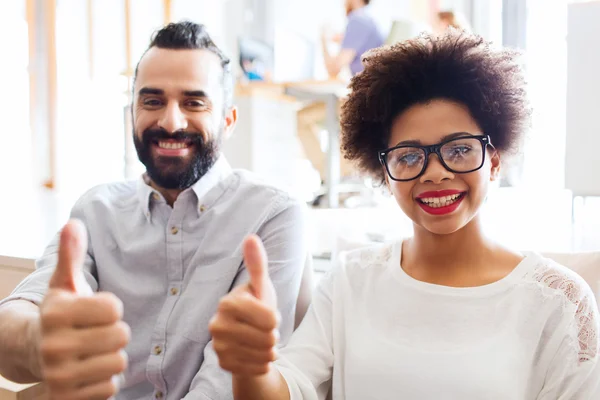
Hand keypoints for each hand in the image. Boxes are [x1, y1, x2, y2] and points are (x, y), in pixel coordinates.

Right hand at [39, 219, 129, 399]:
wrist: (33, 352)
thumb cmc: (59, 314)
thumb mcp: (63, 283)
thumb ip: (71, 254)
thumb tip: (73, 223)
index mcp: (55, 313)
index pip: (114, 308)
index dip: (110, 308)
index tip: (95, 311)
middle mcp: (53, 346)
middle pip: (120, 336)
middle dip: (114, 333)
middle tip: (96, 333)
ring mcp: (58, 376)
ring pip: (118, 363)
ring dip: (111, 357)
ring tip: (92, 352)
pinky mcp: (66, 399)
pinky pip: (109, 389)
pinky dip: (104, 381)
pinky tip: (88, 372)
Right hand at [209, 235, 279, 375]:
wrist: (246, 335)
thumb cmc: (256, 305)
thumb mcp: (260, 285)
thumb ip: (257, 264)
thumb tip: (251, 238)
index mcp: (228, 303)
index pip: (269, 318)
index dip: (275, 318)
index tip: (267, 313)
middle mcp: (217, 325)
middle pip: (267, 339)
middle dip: (272, 335)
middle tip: (263, 328)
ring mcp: (218, 346)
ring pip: (264, 355)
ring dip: (269, 349)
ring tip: (260, 339)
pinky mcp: (223, 364)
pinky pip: (258, 368)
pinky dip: (263, 362)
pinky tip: (255, 353)